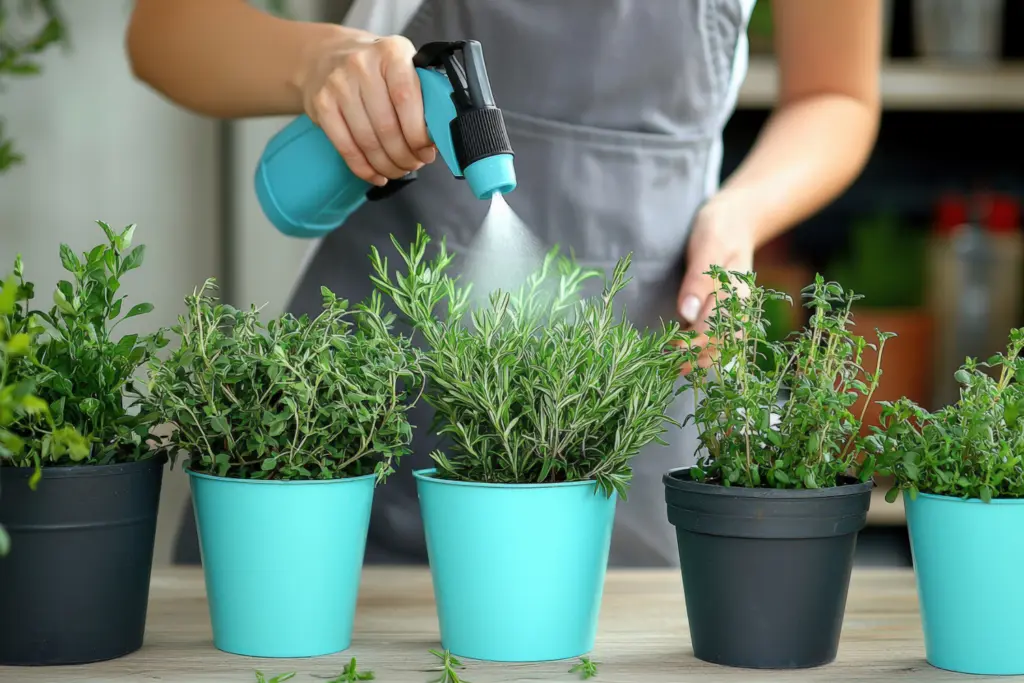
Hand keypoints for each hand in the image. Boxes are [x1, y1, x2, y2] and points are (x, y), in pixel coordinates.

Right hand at [298, 32, 436, 186]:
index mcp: (391, 53)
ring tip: (398, 170)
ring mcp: (338, 85)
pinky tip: (376, 175)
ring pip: (367, 141)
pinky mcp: (321, 105)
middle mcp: (362, 65)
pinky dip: (364, 168)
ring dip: (386, 165)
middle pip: (387, 126)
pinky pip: (346, 147)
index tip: (426, 151)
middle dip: (404, 155)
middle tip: (413, 164)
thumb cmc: (377, 68)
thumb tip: (438, 136)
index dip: (418, 134)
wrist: (328, 55)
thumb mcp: (403, 66)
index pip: (407, 99)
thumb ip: (422, 94)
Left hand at [676, 198, 755, 369]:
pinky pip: (722, 341)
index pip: (713, 330)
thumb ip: (698, 280)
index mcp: (736, 294)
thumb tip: (687, 313)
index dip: (690, 344)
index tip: (667, 351)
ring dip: (699, 360)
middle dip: (693, 358)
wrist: (737, 221)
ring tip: (673, 368)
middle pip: (719, 345)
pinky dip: (705, 353)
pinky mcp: (731, 314)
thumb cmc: (719, 230)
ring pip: (723, 348)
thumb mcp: (707, 247)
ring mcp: (738, 312)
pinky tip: (686, 358)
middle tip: (665, 365)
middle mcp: (741, 308)